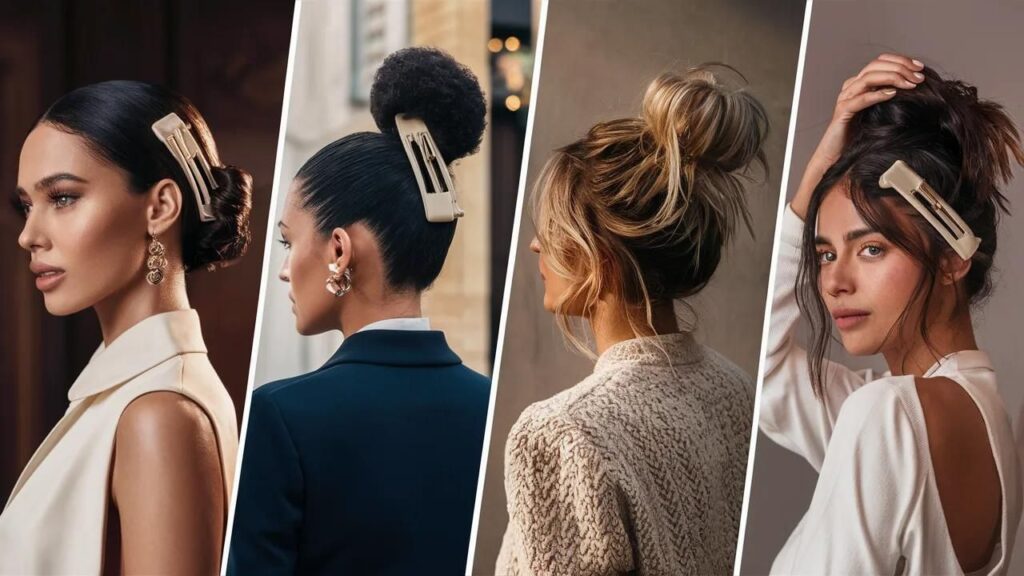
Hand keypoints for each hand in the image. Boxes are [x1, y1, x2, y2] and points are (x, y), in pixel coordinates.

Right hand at [791, 54, 924, 219]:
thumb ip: (894, 98)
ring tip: (910, 84)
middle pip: (876, 65)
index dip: (901, 60)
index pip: (881, 61)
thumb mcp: (882, 112)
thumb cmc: (861, 137)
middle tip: (918, 77)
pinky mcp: (842, 112)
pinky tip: (892, 94)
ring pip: (869, 77)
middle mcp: (851, 87)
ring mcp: (846, 98)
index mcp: (861, 84)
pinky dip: (877, 94)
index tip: (920, 67)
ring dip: (892, 77)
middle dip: (900, 67)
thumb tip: (919, 88)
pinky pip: (860, 99)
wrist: (838, 157)